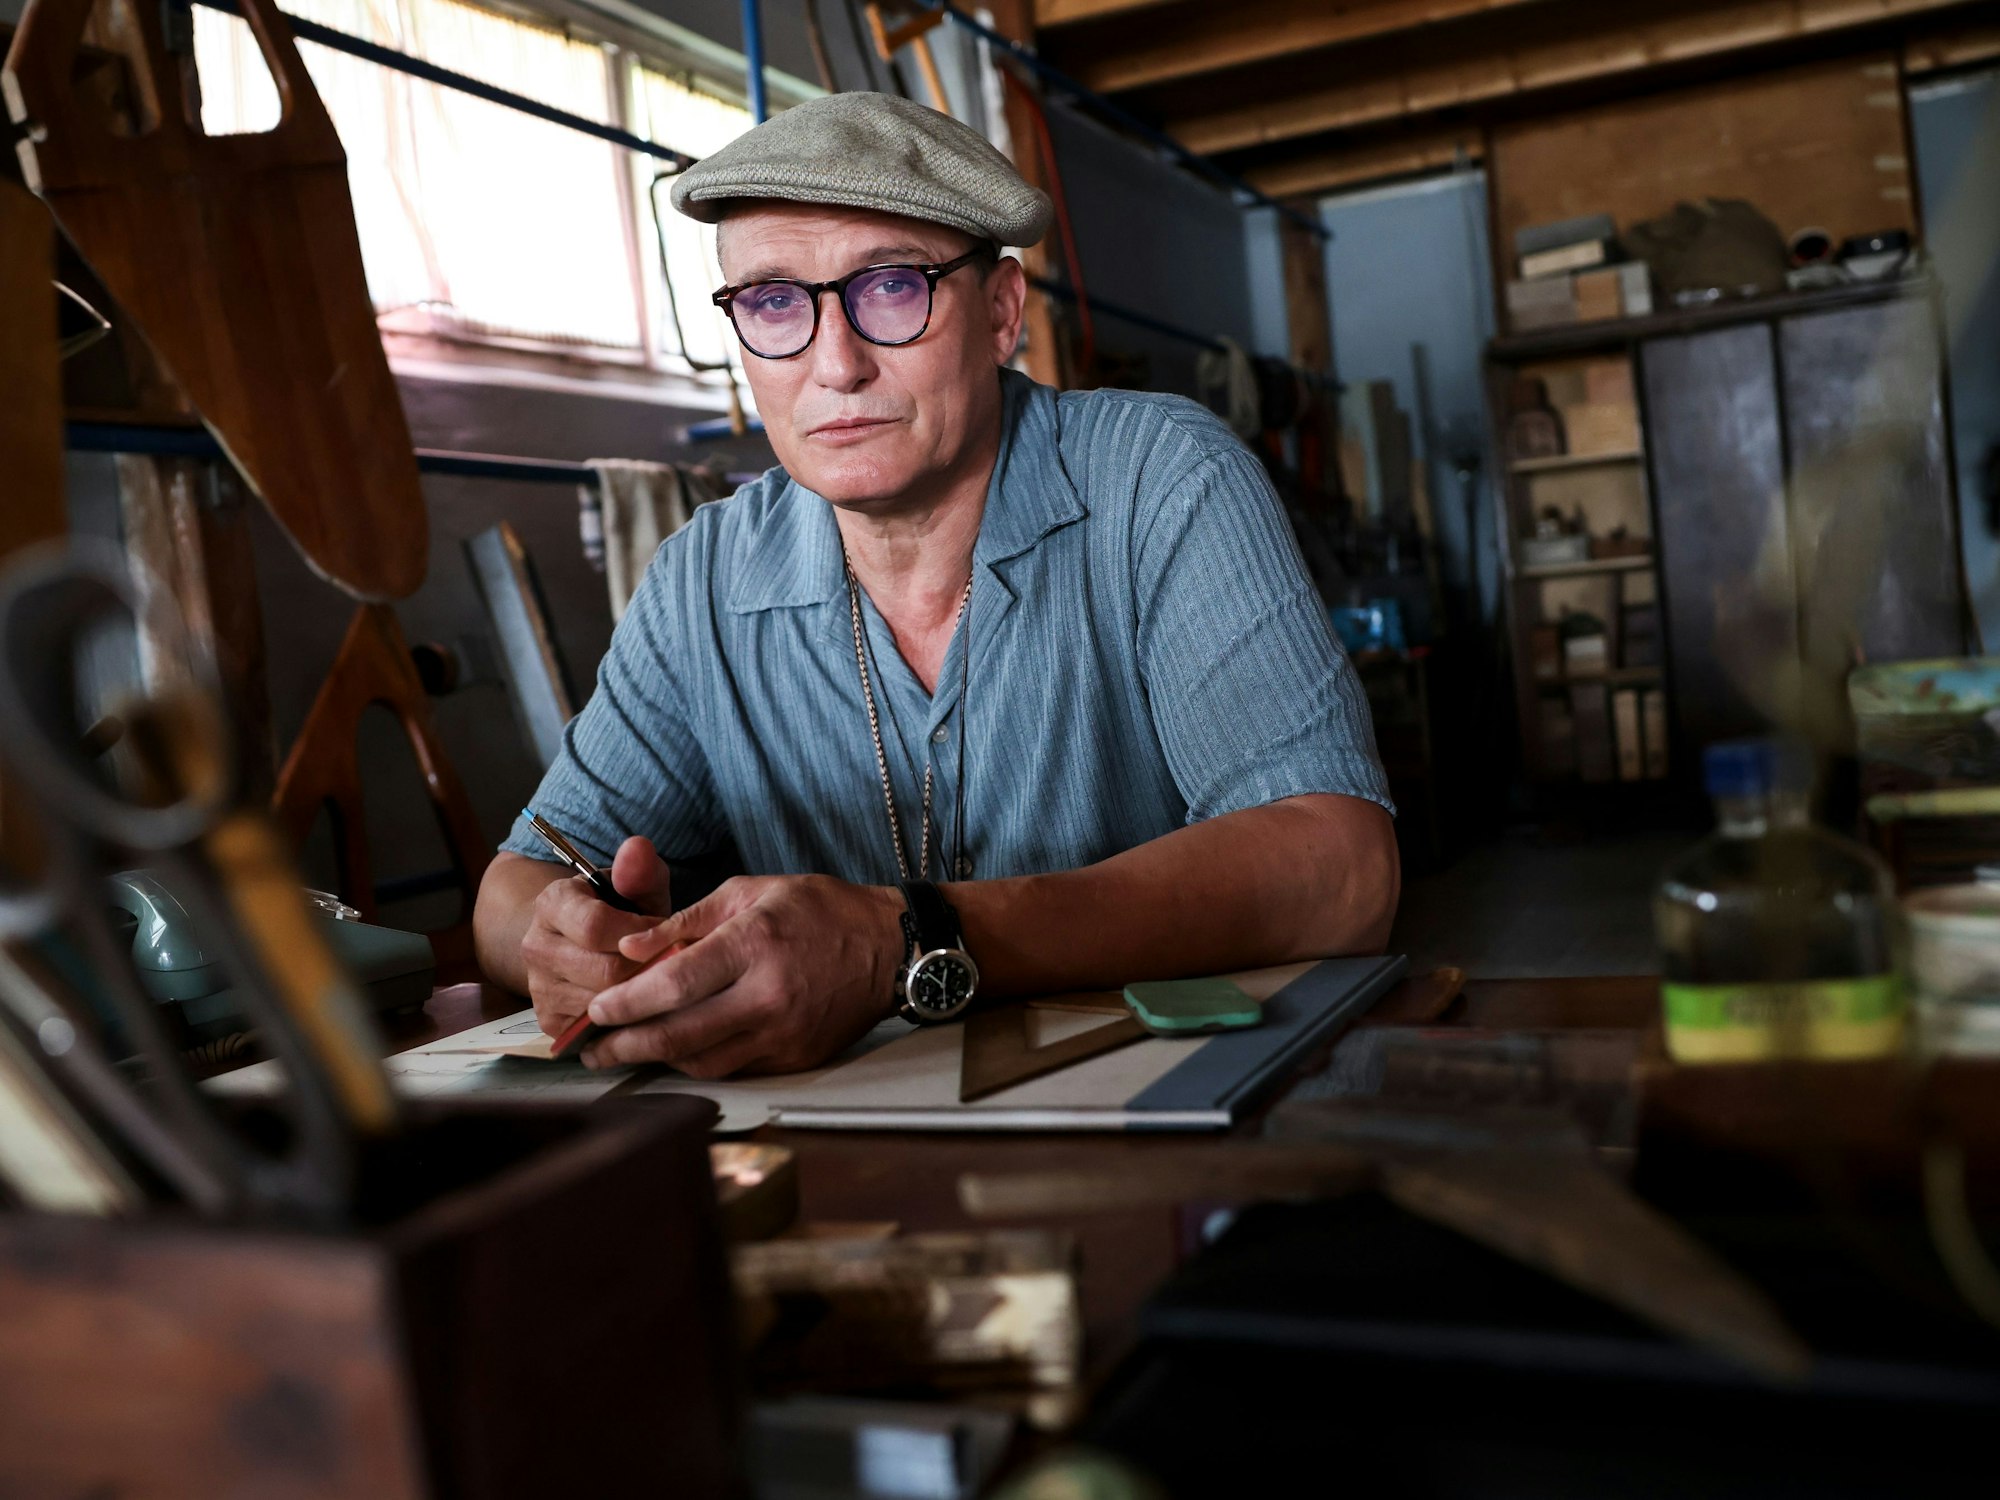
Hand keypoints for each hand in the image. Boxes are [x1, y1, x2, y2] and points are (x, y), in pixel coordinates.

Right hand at [520, 836, 672, 1036]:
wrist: (575, 942)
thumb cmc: (616, 912)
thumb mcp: (632, 886)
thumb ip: (639, 870)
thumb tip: (638, 848)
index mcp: (552, 904)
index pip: (595, 926)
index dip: (639, 933)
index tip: (663, 931)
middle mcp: (536, 946)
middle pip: (603, 972)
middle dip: (646, 970)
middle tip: (672, 964)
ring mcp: (538, 987)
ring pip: (602, 1005)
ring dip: (639, 999)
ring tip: (660, 984)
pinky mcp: (549, 1021)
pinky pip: (595, 1030)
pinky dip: (625, 1023)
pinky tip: (643, 1008)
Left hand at [581, 874, 903, 1077]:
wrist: (889, 949)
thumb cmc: (820, 911)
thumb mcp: (751, 891)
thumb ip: (687, 921)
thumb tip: (631, 945)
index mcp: (755, 945)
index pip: (674, 983)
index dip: (626, 1001)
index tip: (596, 1009)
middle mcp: (768, 996)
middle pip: (679, 1034)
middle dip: (625, 1044)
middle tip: (591, 1047)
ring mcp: (784, 1033)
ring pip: (702, 1061)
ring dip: (656, 1058)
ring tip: (625, 1049)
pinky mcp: (795, 1057)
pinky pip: (732, 1068)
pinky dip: (697, 1061)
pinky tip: (675, 1049)